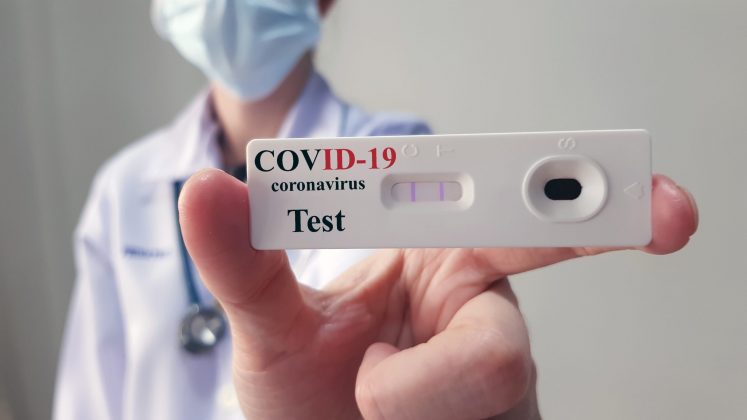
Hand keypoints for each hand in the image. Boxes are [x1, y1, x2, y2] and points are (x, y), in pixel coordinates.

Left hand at [178, 169, 696, 419]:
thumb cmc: (305, 395)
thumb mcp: (269, 330)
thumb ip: (245, 263)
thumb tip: (208, 188)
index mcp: (433, 254)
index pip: (501, 204)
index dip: (567, 192)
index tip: (649, 194)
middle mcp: (479, 305)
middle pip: (526, 276)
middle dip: (599, 243)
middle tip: (668, 213)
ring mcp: (496, 370)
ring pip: (494, 369)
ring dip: (411, 393)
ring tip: (372, 403)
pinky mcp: (505, 415)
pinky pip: (489, 413)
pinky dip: (424, 417)